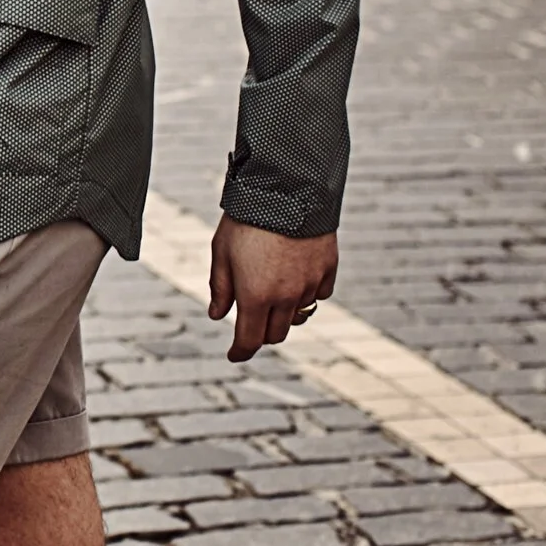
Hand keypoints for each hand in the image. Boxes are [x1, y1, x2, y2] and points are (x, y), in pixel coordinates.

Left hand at [208, 216, 336, 361]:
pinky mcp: (328, 271)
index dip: (240, 352)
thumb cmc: (247, 220)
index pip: (249, 340)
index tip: (234, 355)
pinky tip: (296, 278)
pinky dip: (307, 294)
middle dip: (260, 332)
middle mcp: (286, 297)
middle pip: (275, 334)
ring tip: (271, 293)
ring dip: (284, 313)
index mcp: (255, 296)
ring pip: (298, 316)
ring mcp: (310, 286)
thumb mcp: (222, 251)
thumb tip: (217, 315)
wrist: (287, 191)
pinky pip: (319, 295)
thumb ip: (221, 287)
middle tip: (250, 320)